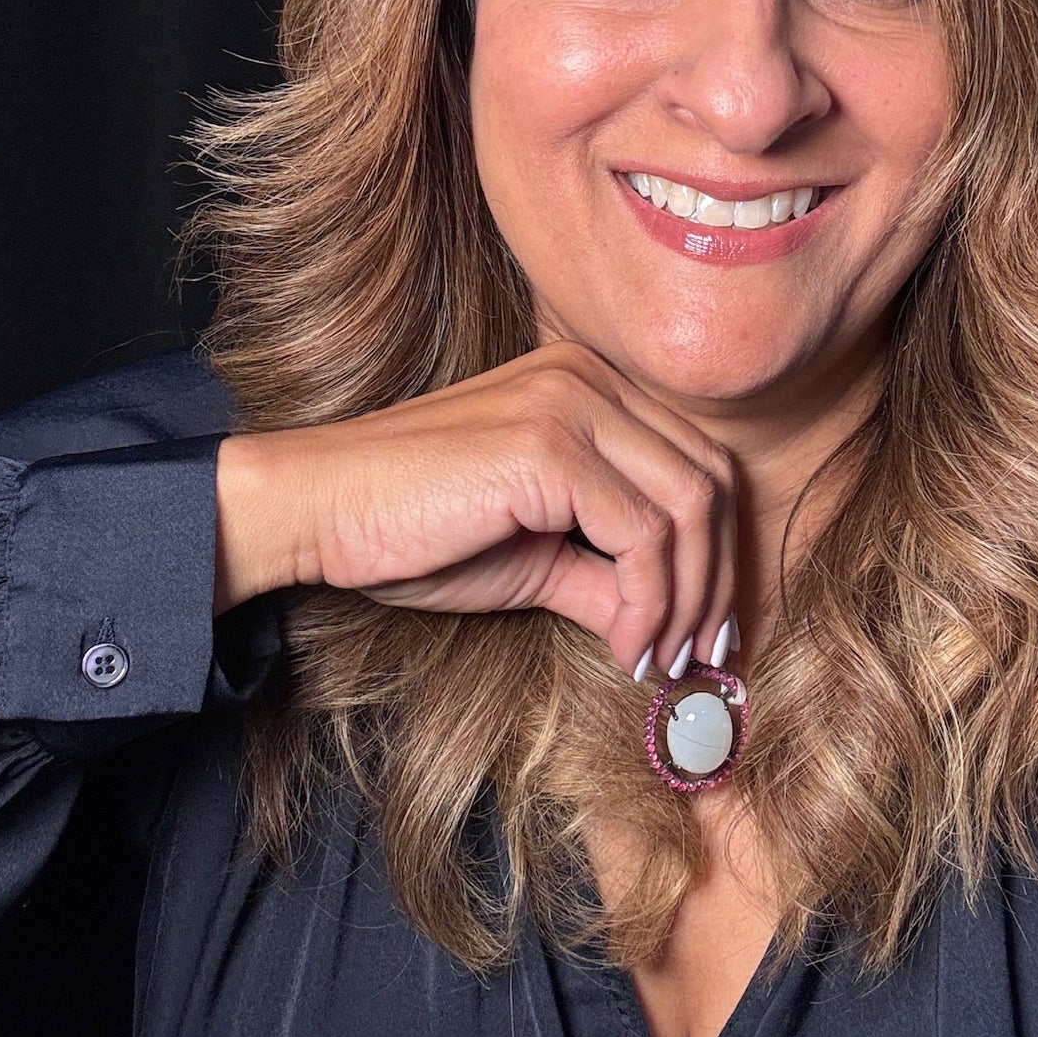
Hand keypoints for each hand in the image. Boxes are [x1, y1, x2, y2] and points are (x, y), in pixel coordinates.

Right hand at [213, 343, 736, 679]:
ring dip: (687, 601)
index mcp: (589, 383)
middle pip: (709, 479)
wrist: (319, 507)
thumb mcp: (534, 557)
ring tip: (657, 658)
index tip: (706, 629)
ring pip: (688, 507)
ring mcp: (571, 403)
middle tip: (699, 655)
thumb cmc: (413, 528)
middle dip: (716, 580)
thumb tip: (671, 628)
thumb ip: (606, 577)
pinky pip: (642, 534)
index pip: (696, 461)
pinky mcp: (549, 445)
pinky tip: (624, 646)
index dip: (718, 550)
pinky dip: (649, 603)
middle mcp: (589, 377)